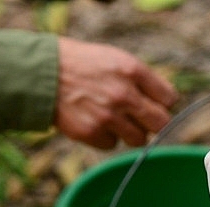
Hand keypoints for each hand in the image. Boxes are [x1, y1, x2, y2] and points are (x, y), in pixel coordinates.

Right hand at [54, 37, 178, 148]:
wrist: (41, 73)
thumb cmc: (82, 65)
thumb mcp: (115, 59)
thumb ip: (141, 80)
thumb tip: (166, 104)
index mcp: (132, 70)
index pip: (169, 98)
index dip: (162, 103)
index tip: (153, 103)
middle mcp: (123, 94)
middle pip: (161, 123)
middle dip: (153, 123)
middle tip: (140, 118)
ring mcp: (108, 115)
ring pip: (139, 139)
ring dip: (130, 132)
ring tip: (113, 118)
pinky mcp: (91, 132)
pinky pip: (112, 144)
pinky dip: (106, 137)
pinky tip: (94, 122)